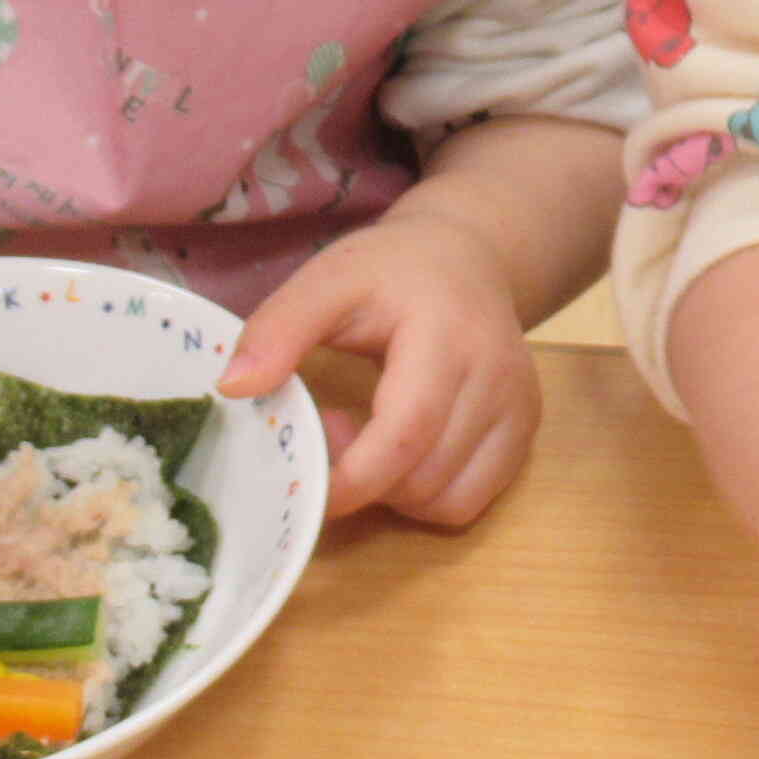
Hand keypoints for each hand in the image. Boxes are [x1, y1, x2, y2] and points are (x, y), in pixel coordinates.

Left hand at [225, 206, 539, 524]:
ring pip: (449, 501)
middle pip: (425, 477)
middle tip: (331, 432)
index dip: (353, 476)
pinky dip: (425, 496)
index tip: (306, 476)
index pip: (407, 433)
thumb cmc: (391, 270)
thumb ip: (279, 329)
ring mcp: (519, 408)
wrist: (468, 258)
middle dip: (364, 481)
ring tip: (367, 440)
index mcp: (448, 336)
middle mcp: (498, 377)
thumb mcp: (327, 280)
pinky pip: (470, 500)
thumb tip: (233, 389)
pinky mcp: (525, 431)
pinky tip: (402, 452)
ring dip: (394, 494)